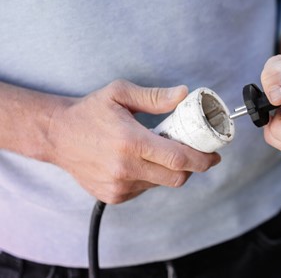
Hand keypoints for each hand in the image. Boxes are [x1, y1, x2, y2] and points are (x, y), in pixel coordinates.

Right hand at [47, 80, 220, 203]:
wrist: (57, 135)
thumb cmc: (89, 112)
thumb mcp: (120, 94)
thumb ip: (154, 96)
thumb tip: (184, 94)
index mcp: (131, 142)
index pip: (179, 159)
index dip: (202, 159)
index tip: (214, 156)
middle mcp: (126, 168)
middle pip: (176, 177)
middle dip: (192, 167)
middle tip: (194, 153)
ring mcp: (118, 186)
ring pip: (161, 184)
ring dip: (169, 170)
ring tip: (158, 151)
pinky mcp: (113, 196)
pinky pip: (144, 189)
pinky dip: (151, 177)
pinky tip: (139, 161)